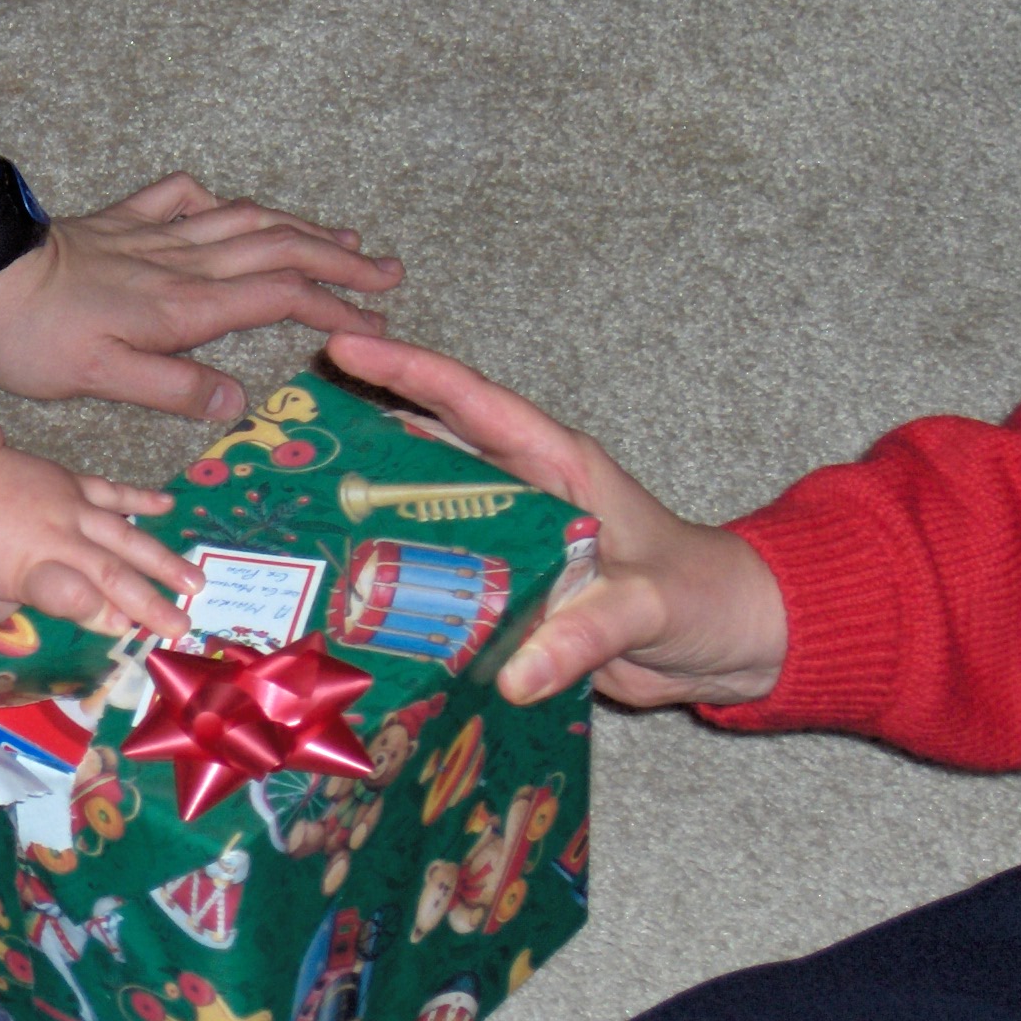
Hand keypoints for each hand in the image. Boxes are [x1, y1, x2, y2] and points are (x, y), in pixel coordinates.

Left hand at [0, 174, 404, 420]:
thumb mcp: (103, 379)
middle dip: (340, 260)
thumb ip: (175, 387)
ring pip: (245, 220)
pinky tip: (230, 209)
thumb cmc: (34, 338)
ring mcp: (154, 236)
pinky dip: (220, 202)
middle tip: (387, 274)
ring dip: (300, 226)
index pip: (281, 299)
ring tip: (343, 237)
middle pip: (280, 249)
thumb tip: (239, 402)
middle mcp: (181, 265)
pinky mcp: (123, 222)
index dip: (335, 306)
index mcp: (185, 307)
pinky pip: (184, 198)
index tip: (376, 321)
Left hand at [0, 445, 198, 636]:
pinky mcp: (74, 482)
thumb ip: (19, 614)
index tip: (125, 631)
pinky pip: (113, 492)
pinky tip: (168, 506)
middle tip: (181, 625)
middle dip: (148, 600)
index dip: (98, 612)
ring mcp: (71, 505)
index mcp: (29, 568)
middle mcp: (58, 537)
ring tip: (195, 582)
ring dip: (162, 560)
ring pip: (124, 535)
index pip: (70, 594)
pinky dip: (142, 499)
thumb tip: (55, 644)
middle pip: (108, 571)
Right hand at [321, 332, 786, 708]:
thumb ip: (588, 632)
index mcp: (557, 468)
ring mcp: (509, 542)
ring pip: (425, 513)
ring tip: (294, 512)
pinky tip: (345, 598)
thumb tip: (517, 673)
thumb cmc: (705, 598)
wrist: (732, 644)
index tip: (342, 347)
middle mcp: (523, 494)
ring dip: (369, 512)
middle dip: (360, 432)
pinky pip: (440, 578)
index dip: (407, 372)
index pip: (472, 404)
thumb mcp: (650, 607)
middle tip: (288, 432)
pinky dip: (397, 584)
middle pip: (428, 448)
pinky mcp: (506, 591)